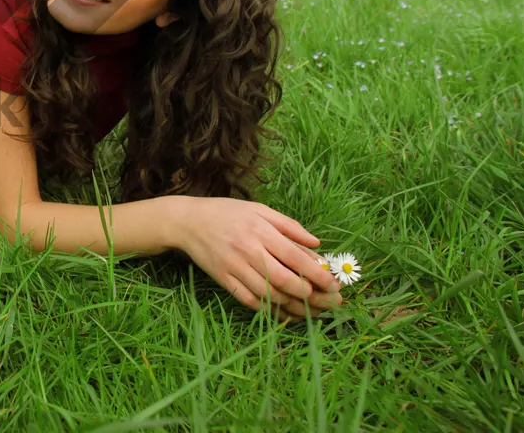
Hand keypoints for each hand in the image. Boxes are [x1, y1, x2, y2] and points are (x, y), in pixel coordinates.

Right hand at [174, 197, 342, 322]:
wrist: (188, 222)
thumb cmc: (227, 213)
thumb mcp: (258, 209)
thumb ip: (288, 225)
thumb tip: (316, 245)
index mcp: (260, 231)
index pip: (295, 258)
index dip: (318, 275)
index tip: (334, 286)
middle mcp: (248, 251)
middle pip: (285, 281)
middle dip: (312, 296)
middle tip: (330, 304)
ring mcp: (235, 268)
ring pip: (270, 295)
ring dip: (295, 307)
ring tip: (313, 312)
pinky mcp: (224, 280)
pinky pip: (251, 302)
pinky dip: (271, 312)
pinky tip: (286, 314)